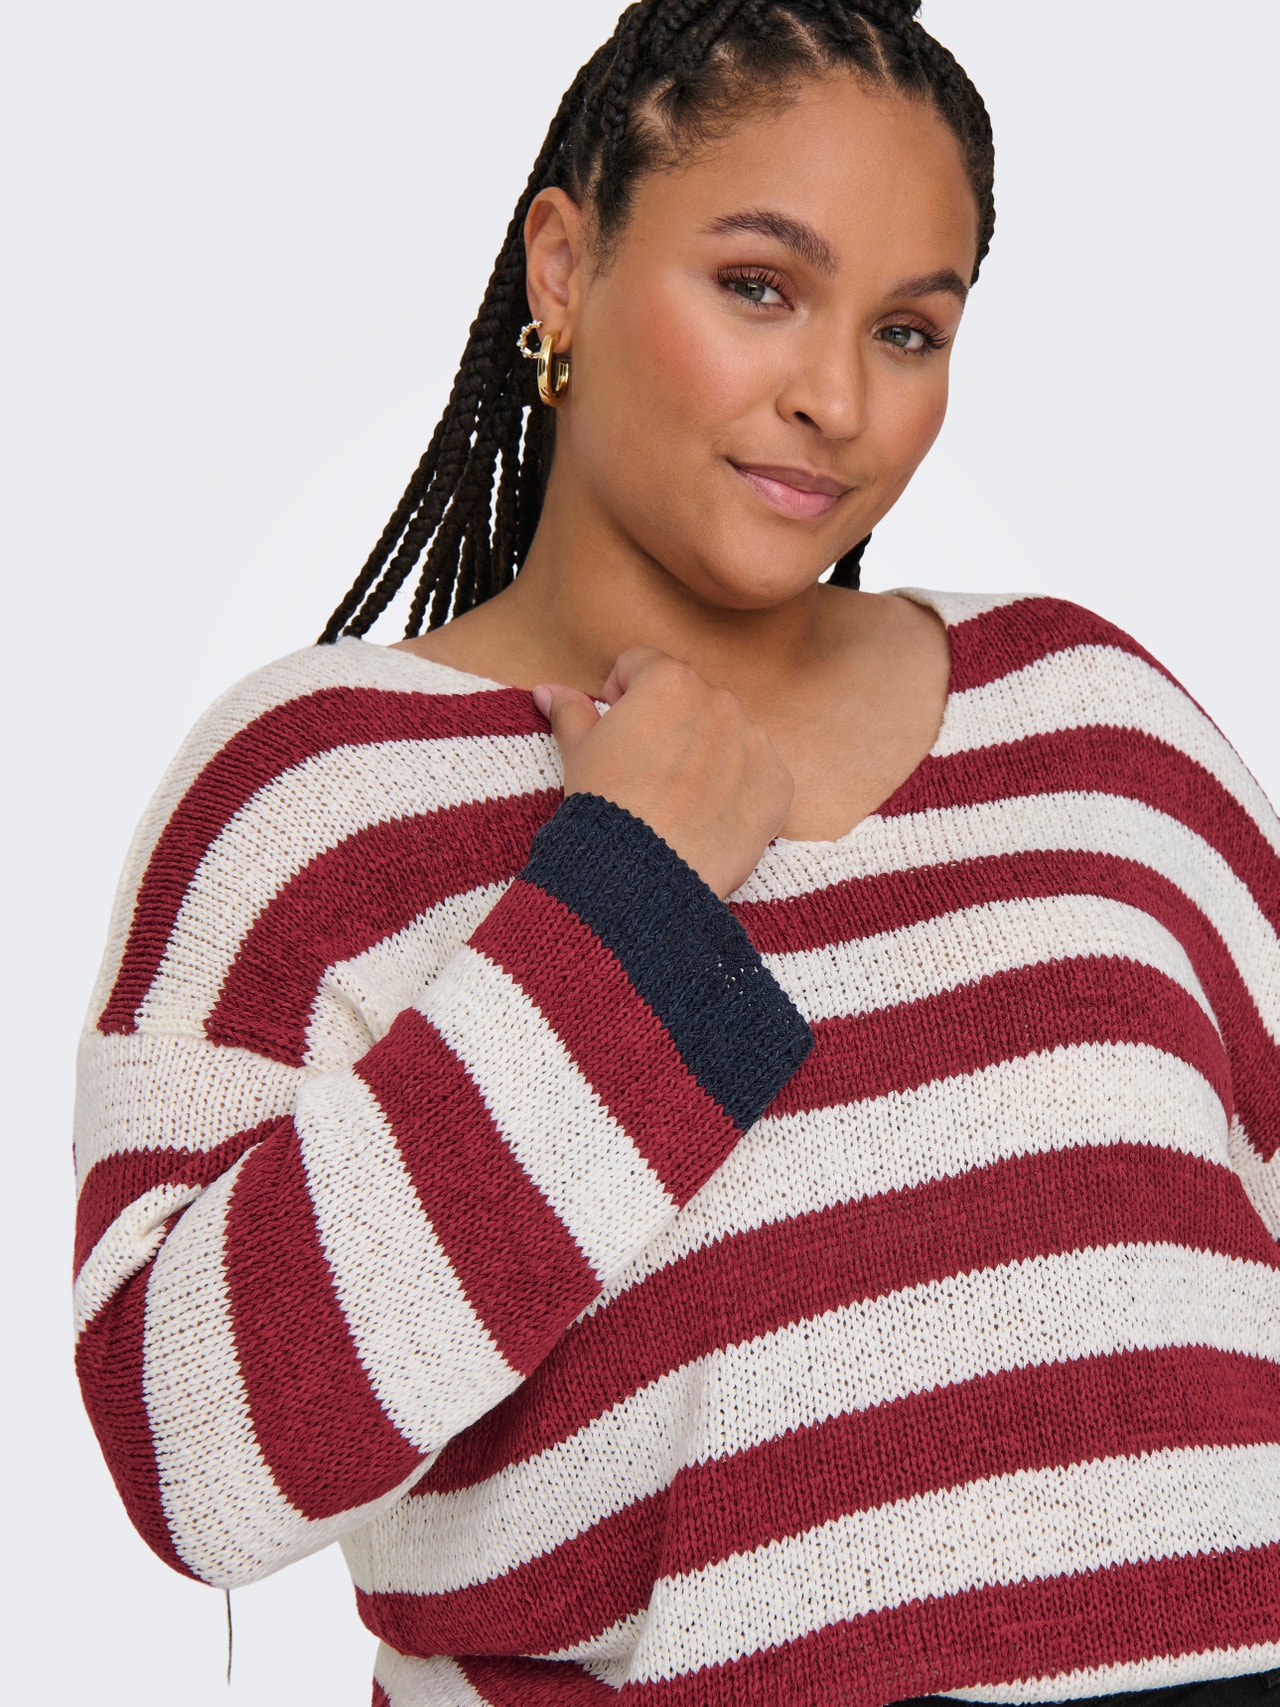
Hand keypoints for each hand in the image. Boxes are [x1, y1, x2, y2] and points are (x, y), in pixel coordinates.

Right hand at [532, 647, 793, 898]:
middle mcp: (719, 701)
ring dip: (705, 753)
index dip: (620, 694)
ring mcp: (754, 741)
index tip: (614, 729)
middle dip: (668, 724)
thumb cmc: (606, 806)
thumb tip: (549, 690)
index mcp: (668, 681)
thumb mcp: (578, 752)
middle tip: (644, 771)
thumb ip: (570, 711)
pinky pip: (757, 774)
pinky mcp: (777, 783)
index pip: (642, 664)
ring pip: (726, 733)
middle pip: (689, 698)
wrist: (644, 872)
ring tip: (676, 798)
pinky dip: (737, 790)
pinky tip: (707, 817)